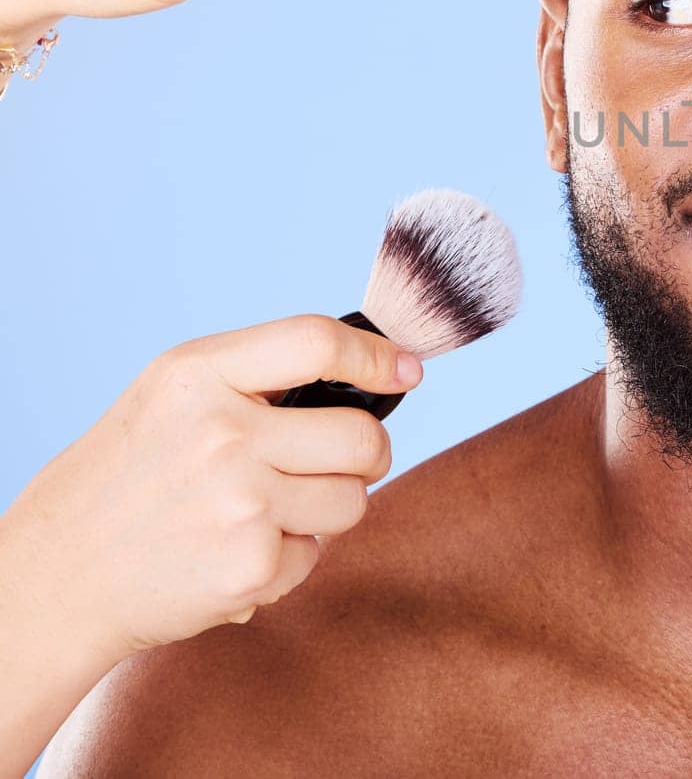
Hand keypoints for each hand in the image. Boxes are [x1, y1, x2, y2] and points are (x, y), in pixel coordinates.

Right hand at [0, 316, 421, 664]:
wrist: (58, 575)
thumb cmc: (130, 476)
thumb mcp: (174, 396)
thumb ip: (261, 375)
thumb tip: (380, 367)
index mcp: (198, 376)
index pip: (315, 342)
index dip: (375, 355)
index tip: (407, 369)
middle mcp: (221, 434)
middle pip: (361, 436)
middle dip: (366, 454)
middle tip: (334, 463)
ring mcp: (239, 502)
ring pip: (355, 498)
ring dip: (329, 507)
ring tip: (267, 510)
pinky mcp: (250, 566)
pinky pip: (318, 553)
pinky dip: (292, 557)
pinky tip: (237, 550)